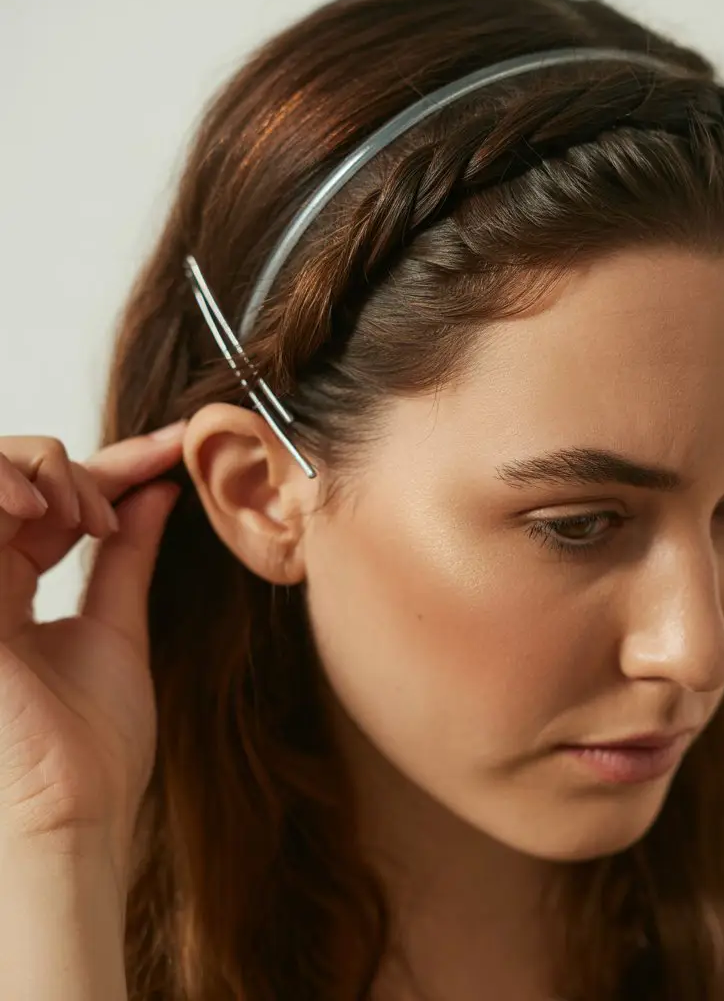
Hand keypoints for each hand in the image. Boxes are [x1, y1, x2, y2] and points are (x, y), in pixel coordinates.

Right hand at [0, 425, 185, 878]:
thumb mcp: (119, 624)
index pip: (57, 495)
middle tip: (111, 518)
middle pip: (15, 472)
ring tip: (83, 520)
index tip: (179, 442)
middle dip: (72, 467)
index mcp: (16, 583)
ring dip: (36, 473)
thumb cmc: (96, 740)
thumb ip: (127, 556)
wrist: (76, 809)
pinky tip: (43, 513)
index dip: (119, 460)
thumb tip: (157, 491)